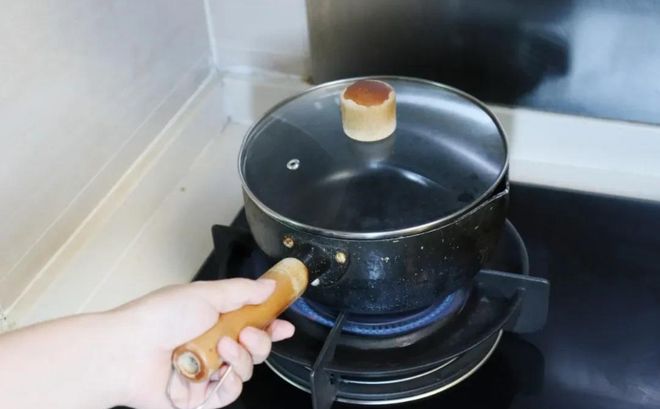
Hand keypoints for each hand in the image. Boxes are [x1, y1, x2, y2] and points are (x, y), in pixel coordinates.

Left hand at [109, 278, 294, 408]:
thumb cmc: (160, 317)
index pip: (252, 322)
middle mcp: (211, 345)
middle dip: (260, 341)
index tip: (284, 325)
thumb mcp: (208, 293)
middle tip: (250, 333)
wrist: (129, 351)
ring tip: (223, 347)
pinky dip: (228, 382)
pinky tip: (216, 370)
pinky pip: (229, 394)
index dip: (270, 325)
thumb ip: (244, 290)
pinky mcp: (199, 398)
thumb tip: (270, 285)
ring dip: (241, 358)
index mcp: (213, 319)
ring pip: (245, 371)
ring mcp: (206, 372)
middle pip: (254, 349)